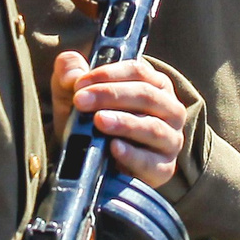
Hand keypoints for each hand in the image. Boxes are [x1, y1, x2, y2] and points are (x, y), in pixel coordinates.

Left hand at [48, 52, 183, 189]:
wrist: (85, 162)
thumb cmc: (86, 119)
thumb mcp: (72, 91)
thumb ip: (69, 71)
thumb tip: (72, 76)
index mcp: (153, 84)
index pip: (137, 71)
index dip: (108, 74)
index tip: (80, 83)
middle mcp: (169, 109)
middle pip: (146, 95)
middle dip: (110, 95)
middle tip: (80, 100)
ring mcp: (170, 139)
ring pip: (153, 127)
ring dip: (124, 122)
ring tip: (98, 121)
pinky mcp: (162, 169)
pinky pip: (151, 162)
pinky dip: (132, 155)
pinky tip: (113, 148)